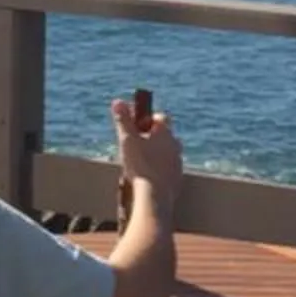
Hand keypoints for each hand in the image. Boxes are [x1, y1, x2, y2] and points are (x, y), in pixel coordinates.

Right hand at [111, 98, 181, 213]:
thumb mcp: (127, 139)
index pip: (161, 117)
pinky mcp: (177, 178)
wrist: (155, 195)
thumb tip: (117, 101)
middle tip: (137, 144)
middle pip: (165, 135)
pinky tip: (148, 176)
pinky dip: (160, 169)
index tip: (137, 125)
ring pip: (168, 152)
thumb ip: (123, 120)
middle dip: (152, 137)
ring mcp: (178, 162)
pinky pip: (169, 169)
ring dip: (157, 154)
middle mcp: (175, 145)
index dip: (148, 119)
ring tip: (141, 162)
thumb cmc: (141, 164)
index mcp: (165, 132)